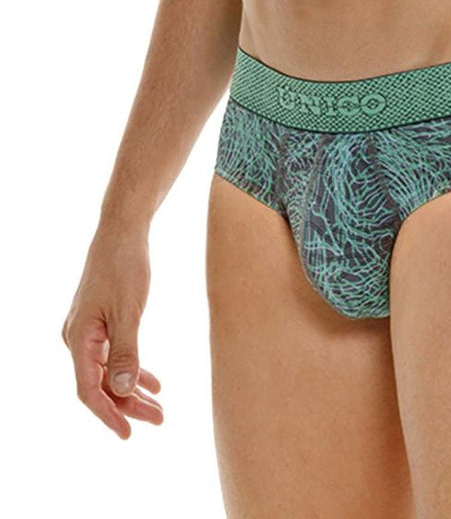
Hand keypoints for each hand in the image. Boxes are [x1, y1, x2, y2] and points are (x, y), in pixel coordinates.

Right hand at [61, 225, 162, 438]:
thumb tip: (124, 390)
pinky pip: (114, 354)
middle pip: (101, 384)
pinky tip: (153, 381)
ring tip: (159, 407)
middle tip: (158, 419)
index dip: (109, 413)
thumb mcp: (129, 311)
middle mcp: (77, 338)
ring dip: (132, 389)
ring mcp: (88, 330)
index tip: (129, 433)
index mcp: (79, 338)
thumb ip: (126, 352)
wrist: (122, 231)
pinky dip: (132, 368)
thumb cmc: (124, 266)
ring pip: (109, 370)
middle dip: (128, 405)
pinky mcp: (100, 321)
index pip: (89, 390)